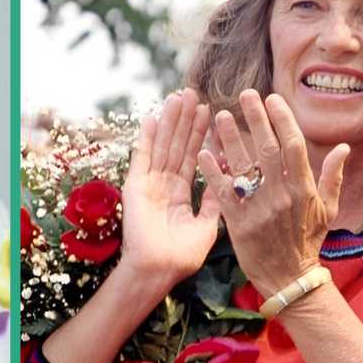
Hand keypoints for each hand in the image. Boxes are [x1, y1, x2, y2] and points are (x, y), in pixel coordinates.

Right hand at [119, 89, 219, 290]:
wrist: (157, 270)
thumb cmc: (181, 256)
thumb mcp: (207, 226)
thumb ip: (215, 203)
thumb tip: (227, 181)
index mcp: (180, 194)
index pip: (191, 156)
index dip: (199, 133)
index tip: (207, 110)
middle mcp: (163, 184)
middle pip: (176, 144)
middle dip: (184, 119)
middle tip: (191, 92)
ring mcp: (148, 183)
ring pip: (162, 145)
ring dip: (169, 121)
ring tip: (176, 97)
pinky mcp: (135, 185)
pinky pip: (142, 157)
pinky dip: (147, 137)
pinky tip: (153, 117)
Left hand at [197, 89, 348, 295]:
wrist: (287, 279)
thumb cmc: (307, 241)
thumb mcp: (327, 210)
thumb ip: (332, 177)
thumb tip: (344, 147)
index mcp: (303, 189)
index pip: (293, 146)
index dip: (283, 120)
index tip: (273, 99)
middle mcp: (280, 195)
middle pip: (266, 149)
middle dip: (256, 118)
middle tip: (246, 95)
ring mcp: (258, 208)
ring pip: (242, 165)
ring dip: (230, 138)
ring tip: (221, 116)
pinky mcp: (237, 221)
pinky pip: (222, 190)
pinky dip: (212, 171)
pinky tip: (202, 151)